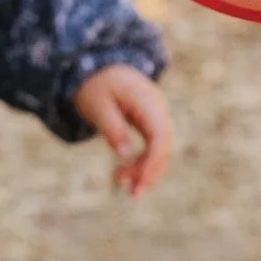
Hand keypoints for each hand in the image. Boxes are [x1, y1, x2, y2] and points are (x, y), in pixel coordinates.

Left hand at [73, 65, 173, 197]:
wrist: (98, 67)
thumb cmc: (95, 86)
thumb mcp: (97, 107)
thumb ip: (112, 129)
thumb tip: (125, 156)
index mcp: (147, 100)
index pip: (160, 136)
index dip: (153, 162)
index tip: (138, 181)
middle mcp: (158, 107)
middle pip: (165, 145)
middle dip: (151, 172)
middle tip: (132, 194)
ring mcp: (156, 114)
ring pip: (162, 148)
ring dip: (148, 170)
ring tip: (126, 186)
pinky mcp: (150, 121)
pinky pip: (154, 145)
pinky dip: (144, 161)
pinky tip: (128, 174)